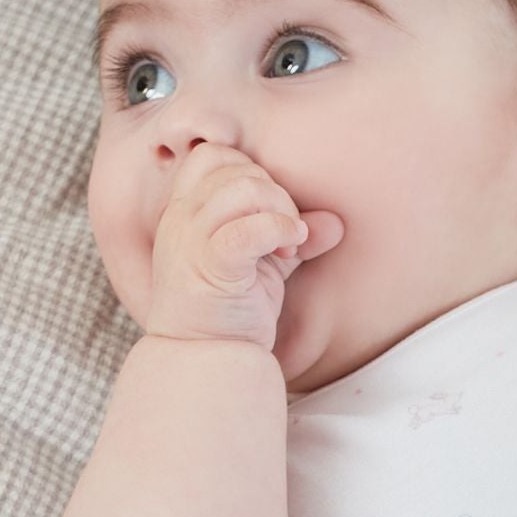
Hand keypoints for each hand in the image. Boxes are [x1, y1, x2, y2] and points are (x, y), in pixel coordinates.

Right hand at [144, 141, 343, 351]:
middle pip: (232, 166)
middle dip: (273, 191)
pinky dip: (280, 229)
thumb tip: (335, 222)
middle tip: (287, 234)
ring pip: (242, 188)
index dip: (250, 170)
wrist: (206, 361)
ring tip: (289, 246)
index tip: (271, 212)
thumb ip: (290, 234)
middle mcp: (181, 219)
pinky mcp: (211, 265)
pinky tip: (291, 249)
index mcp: (185, 211)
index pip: (213, 155)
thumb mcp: (262, 264)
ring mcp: (191, 241)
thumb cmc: (230, 312)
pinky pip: (247, 227)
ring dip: (279, 209)